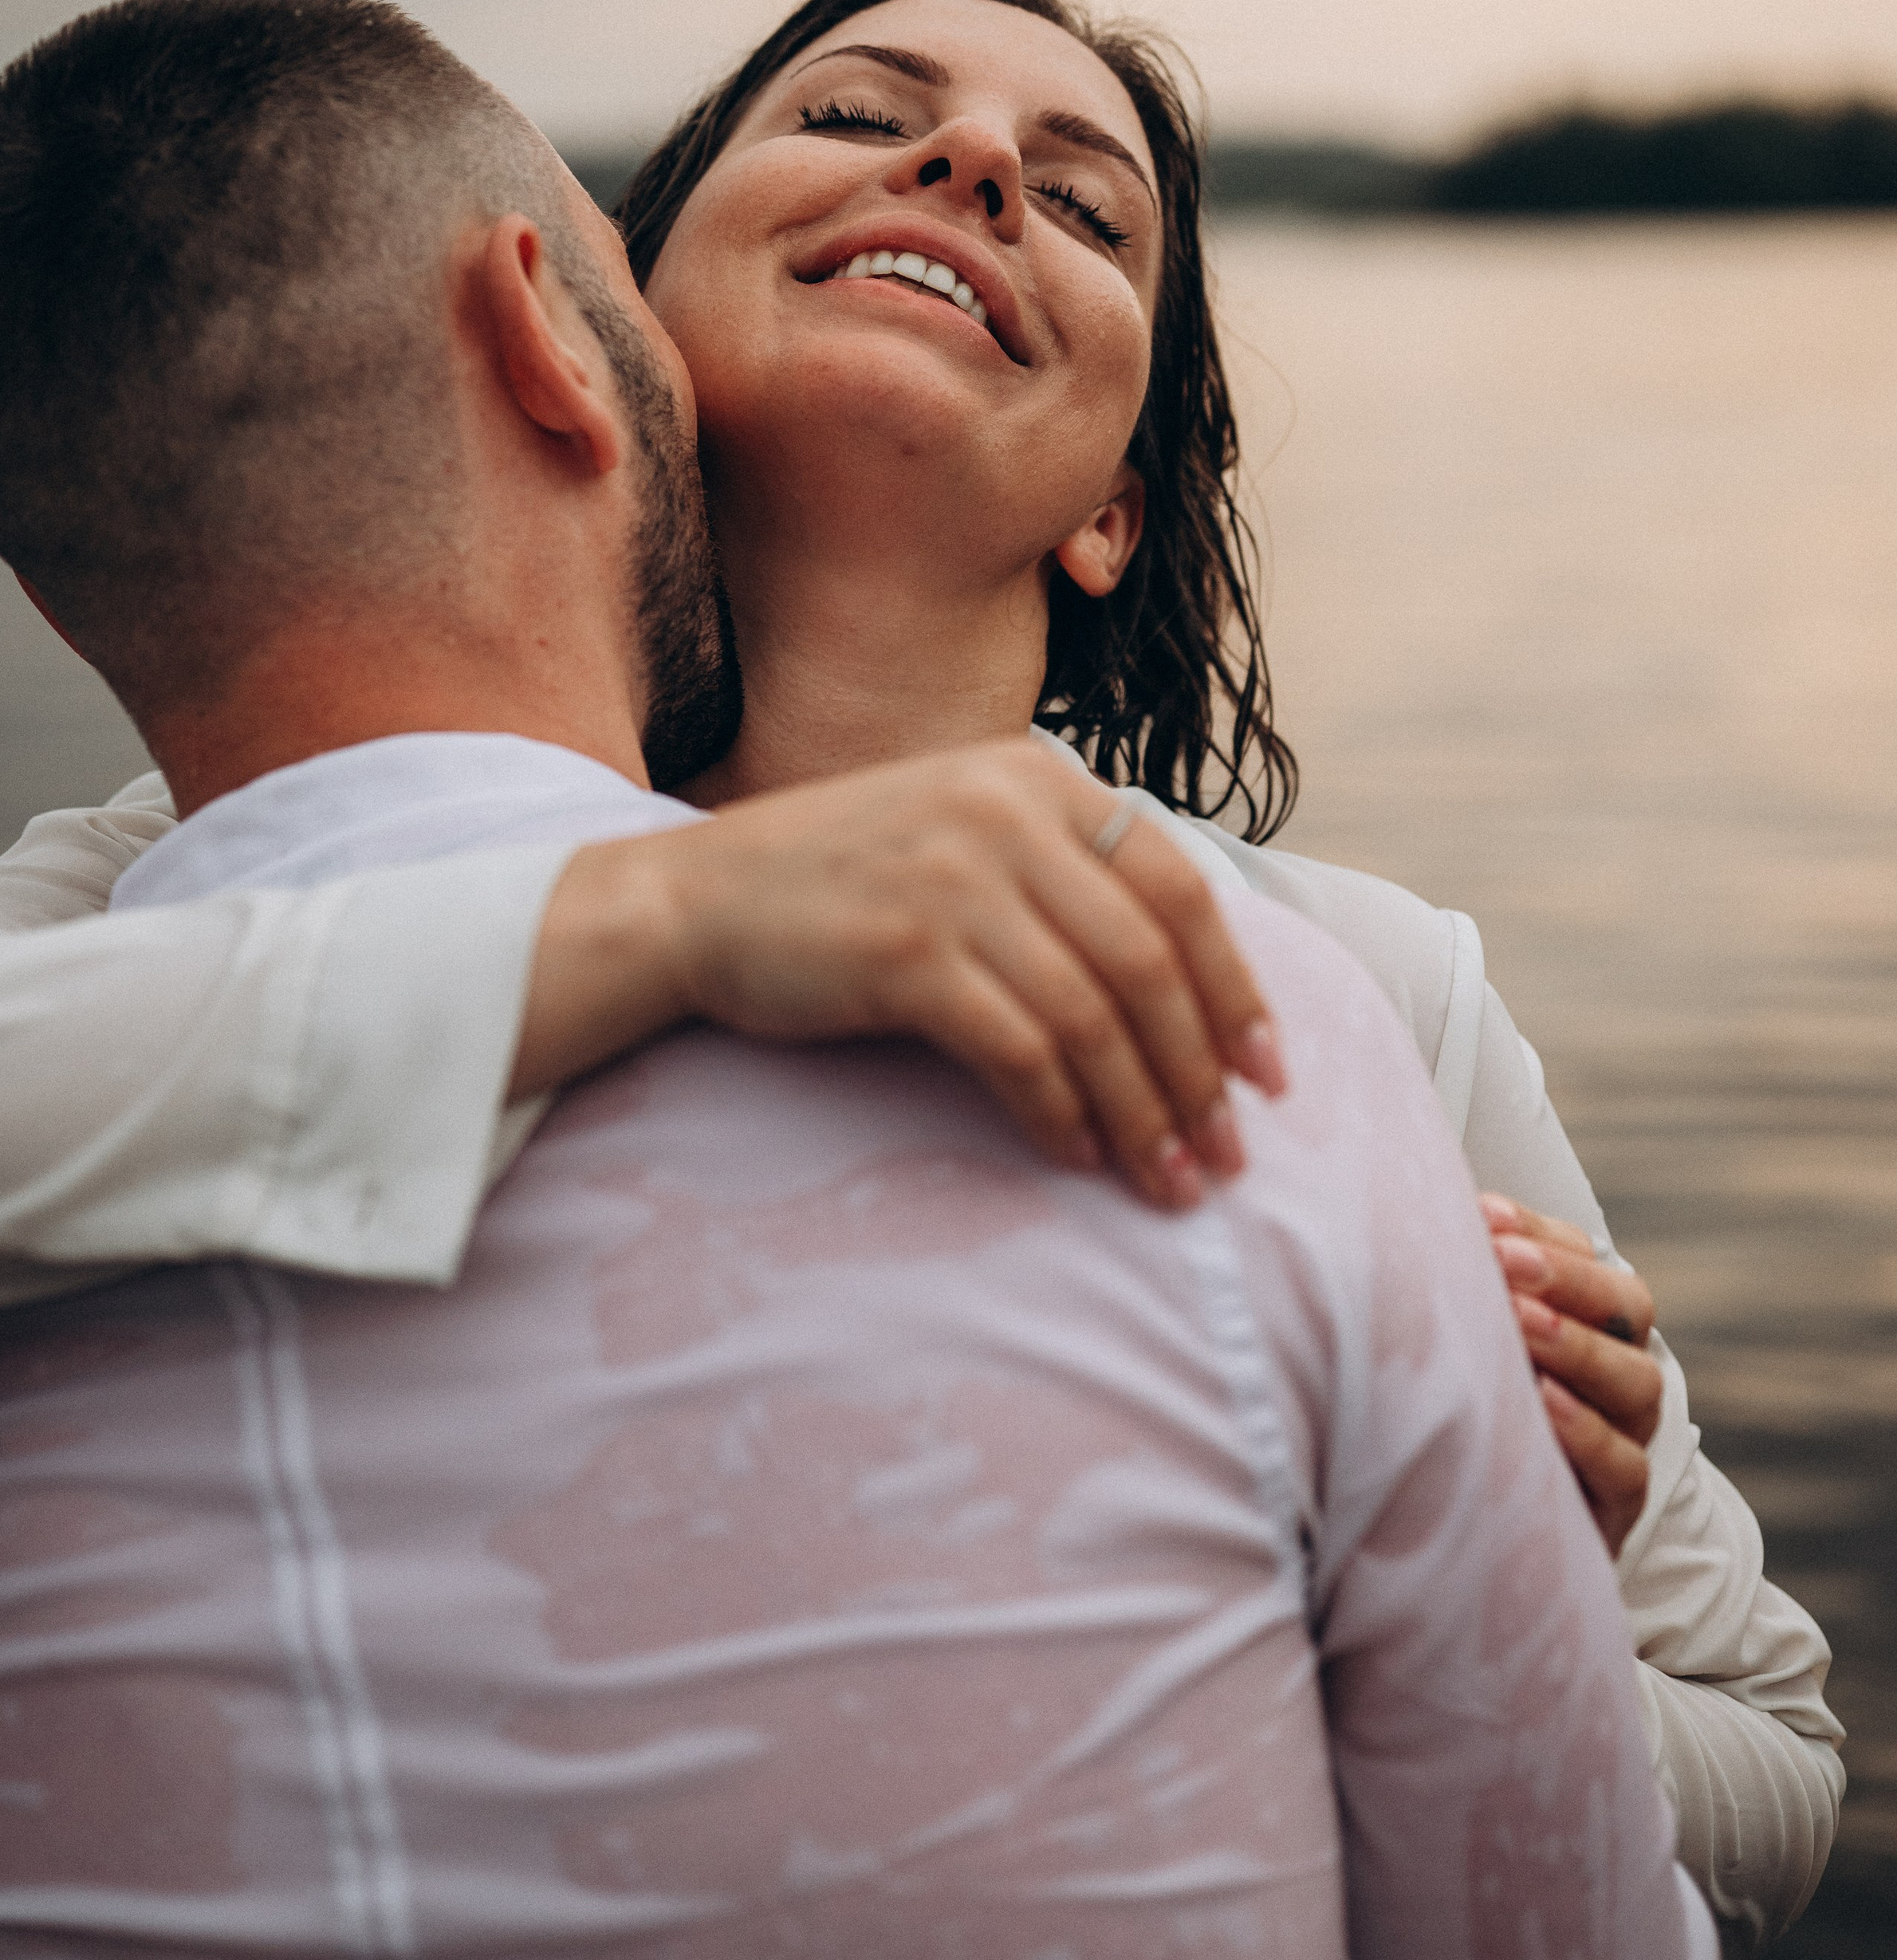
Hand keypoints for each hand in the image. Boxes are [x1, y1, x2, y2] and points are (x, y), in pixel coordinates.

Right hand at [516, 740, 1286, 1209]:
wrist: (693, 900)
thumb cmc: (842, 883)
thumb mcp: (963, 833)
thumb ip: (1064, 873)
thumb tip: (1189, 988)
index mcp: (1035, 779)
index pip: (1179, 886)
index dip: (1237, 987)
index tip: (1267, 1073)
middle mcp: (1004, 814)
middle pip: (1150, 960)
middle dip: (1200, 1070)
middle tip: (1225, 1156)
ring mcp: (955, 880)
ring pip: (1095, 1015)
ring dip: (1142, 1112)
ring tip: (1166, 1180)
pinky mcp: (907, 954)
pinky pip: (1021, 1051)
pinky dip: (1062, 1114)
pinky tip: (1075, 1156)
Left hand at [1481, 1195, 1661, 1558]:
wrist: (1478, 1535)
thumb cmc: (1467, 1414)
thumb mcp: (1466, 1342)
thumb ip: (1463, 1284)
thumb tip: (1419, 1209)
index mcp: (1588, 1319)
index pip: (1588, 1259)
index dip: (1541, 1234)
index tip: (1484, 1214)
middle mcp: (1617, 1372)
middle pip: (1626, 1308)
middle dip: (1566, 1279)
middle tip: (1506, 1260)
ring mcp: (1626, 1437)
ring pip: (1634, 1383)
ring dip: (1577, 1348)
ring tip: (1523, 1322)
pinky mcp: (1616, 1506)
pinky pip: (1624, 1466)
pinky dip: (1586, 1432)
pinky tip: (1542, 1401)